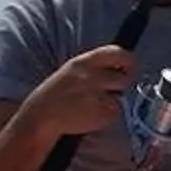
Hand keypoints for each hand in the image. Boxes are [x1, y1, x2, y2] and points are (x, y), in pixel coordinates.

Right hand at [22, 47, 136, 135]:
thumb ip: (93, 67)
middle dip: (124, 84)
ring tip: (93, 106)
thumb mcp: (71, 71)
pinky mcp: (99, 113)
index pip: (117, 52)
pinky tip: (91, 117)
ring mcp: (96, 95)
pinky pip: (114, 114)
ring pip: (120, 99)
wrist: (41, 117)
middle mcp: (91, 76)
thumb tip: (119, 66)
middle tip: (117, 90)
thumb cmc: (56, 95)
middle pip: (124, 78)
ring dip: (112, 104)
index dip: (128, 60)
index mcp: (83, 62)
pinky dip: (107, 118)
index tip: (129, 67)